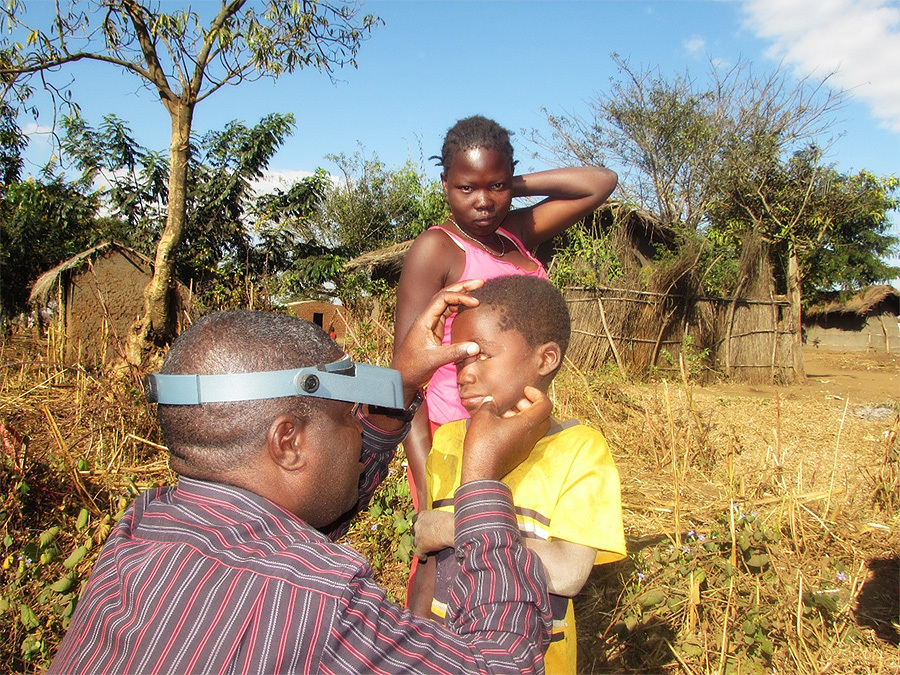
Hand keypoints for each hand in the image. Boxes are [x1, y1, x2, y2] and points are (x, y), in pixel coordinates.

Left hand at [390, 279, 482, 398]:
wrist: (402, 376)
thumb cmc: (413, 367)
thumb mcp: (434, 360)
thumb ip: (454, 353)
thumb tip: (476, 347)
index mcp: (424, 320)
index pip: (443, 299)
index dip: (460, 297)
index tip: (475, 302)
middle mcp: (427, 318)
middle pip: (444, 294)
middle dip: (462, 287)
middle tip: (480, 282)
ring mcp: (431, 323)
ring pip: (446, 302)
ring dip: (461, 295)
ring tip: (477, 290)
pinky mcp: (435, 330)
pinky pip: (447, 313)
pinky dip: (458, 307)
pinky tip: (469, 306)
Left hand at [413, 509, 454, 560]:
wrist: (451, 528)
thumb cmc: (451, 520)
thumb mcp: (441, 516)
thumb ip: (437, 519)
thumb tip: (441, 523)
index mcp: (423, 515)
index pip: (418, 520)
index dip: (422, 525)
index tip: (426, 527)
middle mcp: (418, 524)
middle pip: (416, 530)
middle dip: (420, 534)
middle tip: (426, 536)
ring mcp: (418, 536)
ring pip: (416, 541)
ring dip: (420, 544)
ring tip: (426, 547)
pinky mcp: (421, 546)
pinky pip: (418, 553)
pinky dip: (421, 556)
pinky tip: (424, 558)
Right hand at [461, 386, 550, 482]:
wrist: (481, 473)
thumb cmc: (483, 444)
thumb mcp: (483, 417)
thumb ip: (489, 405)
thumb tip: (490, 401)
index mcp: (527, 425)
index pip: (545, 405)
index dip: (538, 394)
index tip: (525, 390)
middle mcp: (530, 436)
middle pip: (544, 417)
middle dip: (532, 405)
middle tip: (517, 402)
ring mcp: (526, 447)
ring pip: (535, 427)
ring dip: (524, 416)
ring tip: (505, 413)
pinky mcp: (519, 454)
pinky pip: (526, 436)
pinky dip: (519, 427)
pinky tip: (501, 425)